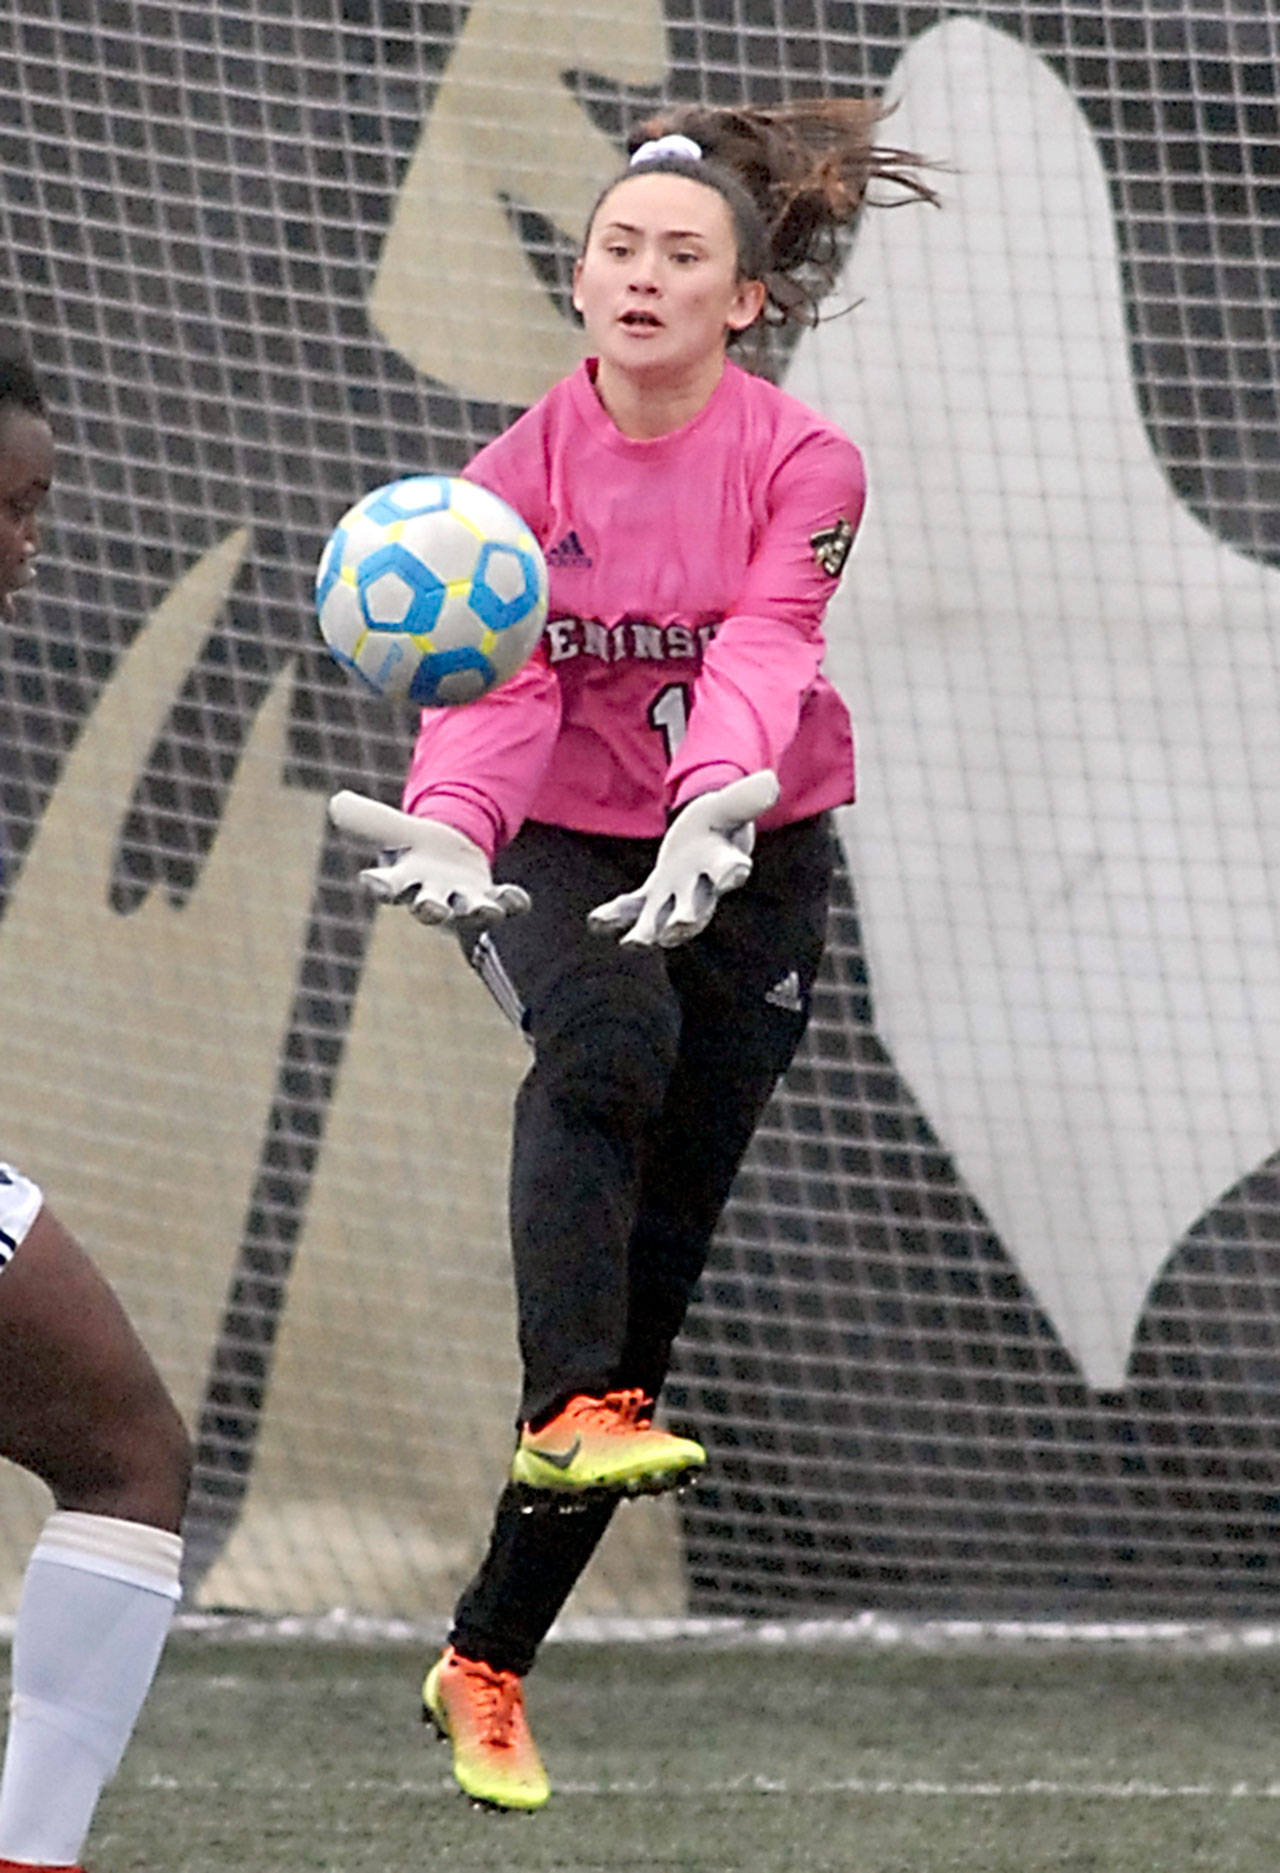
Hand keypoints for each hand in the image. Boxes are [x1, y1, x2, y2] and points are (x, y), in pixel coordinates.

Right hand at [327, 790, 529, 928]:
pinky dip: (511, 903)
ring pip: (469, 912)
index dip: (380, 884)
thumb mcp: (394, 829)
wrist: (450, 858)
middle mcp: (432, 897)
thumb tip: (336, 801)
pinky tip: (519, 898)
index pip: (387, 885)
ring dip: (478, 911)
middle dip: (430, 909)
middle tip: (431, 910)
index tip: (373, 881)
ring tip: (487, 909)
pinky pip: (503, 904)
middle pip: (428, 908)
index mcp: (403, 880)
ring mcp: (463, 900)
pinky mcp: (490, 896)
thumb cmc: (415, 849)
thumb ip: (368, 819)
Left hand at [587, 769, 779, 948]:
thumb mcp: (730, 805)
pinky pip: (634, 909)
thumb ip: (746, 798)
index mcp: (724, 862)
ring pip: (663, 919)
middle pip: (697, 907)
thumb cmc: (720, 822)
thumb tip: (771, 783)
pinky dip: (616, 916)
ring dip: (649, 932)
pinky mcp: (653, 896)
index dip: (732, 871)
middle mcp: (702, 889)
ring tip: (633, 943)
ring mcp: (675, 897)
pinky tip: (596, 922)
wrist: (704, 838)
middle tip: (678, 928)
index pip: (729, 869)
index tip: (736, 872)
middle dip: (688, 918)